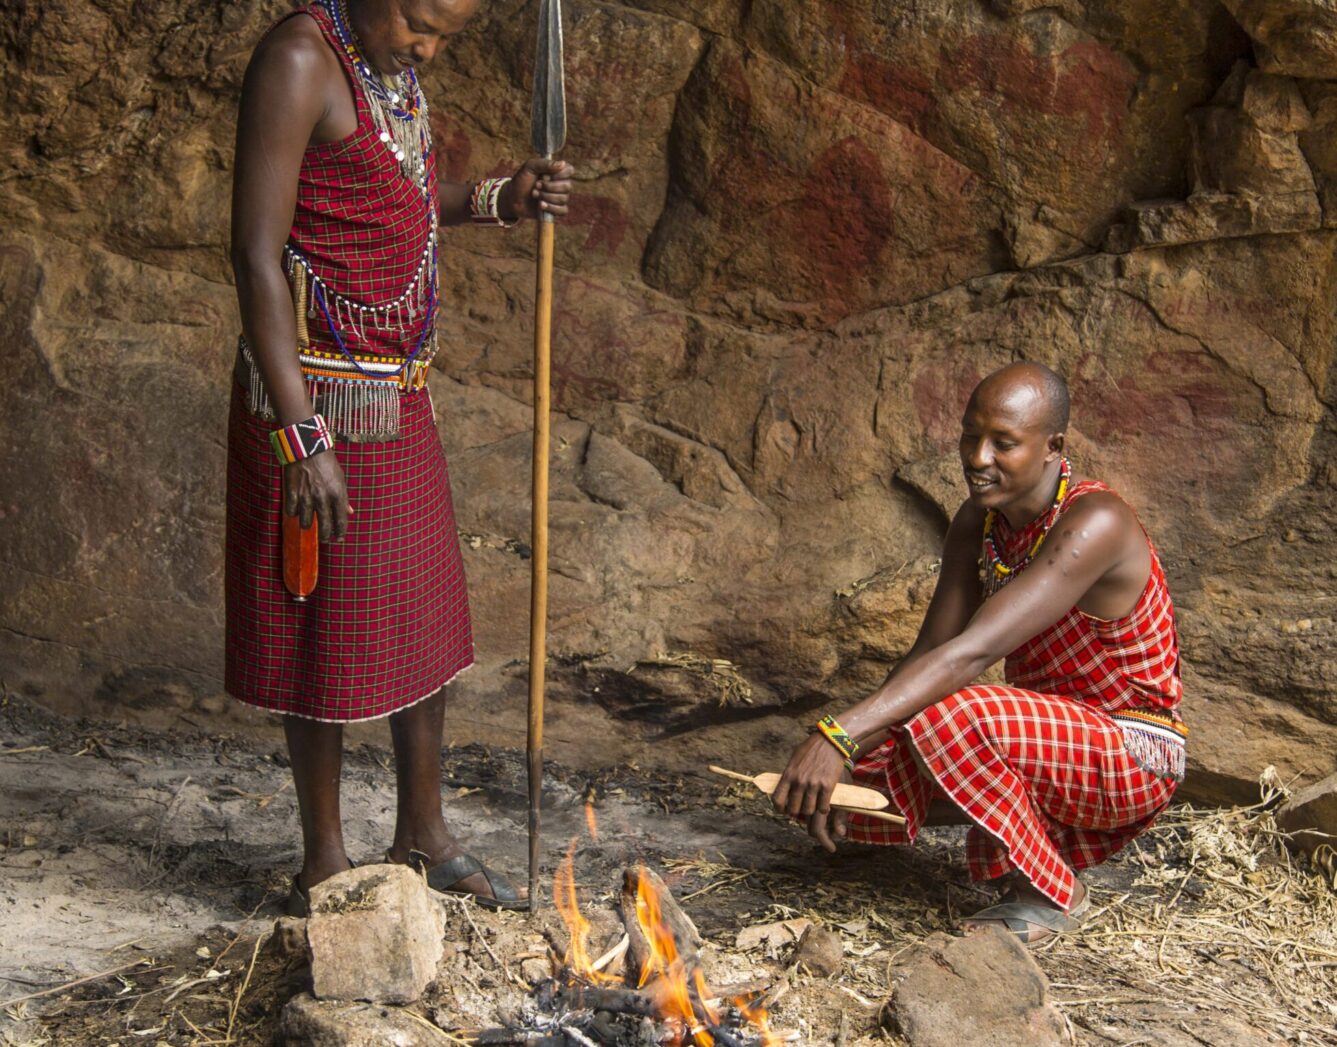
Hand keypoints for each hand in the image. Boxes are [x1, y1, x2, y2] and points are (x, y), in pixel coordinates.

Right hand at [284, 452, 351, 541]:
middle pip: (324, 526)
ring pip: (306, 523)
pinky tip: (296, 511)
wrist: (307, 447)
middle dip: (325, 536)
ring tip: (308, 524)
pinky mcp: (292, 492)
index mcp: (338, 494)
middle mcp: (323, 498)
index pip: (341, 520)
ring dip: (307, 525)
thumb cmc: (326, 462)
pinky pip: (291, 512)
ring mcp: (306, 496)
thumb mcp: (340, 478)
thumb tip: (350, 512)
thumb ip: (344, 497)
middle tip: (325, 539)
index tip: (339, 538)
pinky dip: (294, 513)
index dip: (340, 533)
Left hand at [502, 158, 573, 220]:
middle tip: (536, 185)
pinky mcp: (556, 210)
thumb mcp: (529, 167)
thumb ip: (544, 164)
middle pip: (567, 186)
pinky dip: (550, 208)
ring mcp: (559, 198)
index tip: (544, 175)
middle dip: (549, 187)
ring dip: (546, 197)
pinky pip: (562, 211)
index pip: (569, 170)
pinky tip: (540, 205)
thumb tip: (562, 163)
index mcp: (557, 171)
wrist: (513, 198)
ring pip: (563, 199)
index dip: (558, 174)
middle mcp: (561, 184)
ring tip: (534, 194)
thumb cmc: (522, 181)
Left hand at [771, 734, 851, 852]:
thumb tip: (784, 787)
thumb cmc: (811, 749)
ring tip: (813, 806)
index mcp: (789, 774)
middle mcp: (799, 781)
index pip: (777, 799)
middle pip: (793, 808)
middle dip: (796, 811)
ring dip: (810, 811)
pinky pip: (823, 807)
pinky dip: (824, 809)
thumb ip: (789, 774)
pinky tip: (824, 805)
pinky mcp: (827, 786)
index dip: (779, 808)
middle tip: (801, 808)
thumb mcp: (794, 759)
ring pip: (808, 810)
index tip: (784, 810)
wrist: (831, 741)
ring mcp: (813, 784)